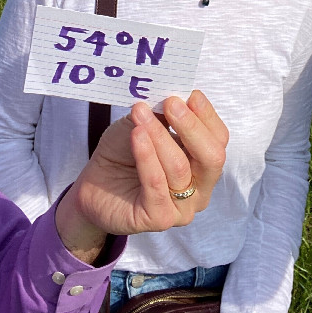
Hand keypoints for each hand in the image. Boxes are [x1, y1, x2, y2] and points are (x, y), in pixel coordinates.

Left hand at [54, 90, 227, 261]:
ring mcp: (182, 208)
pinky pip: (157, 185)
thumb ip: (162, 114)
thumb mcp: (145, 125)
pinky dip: (147, 156)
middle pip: (212, 157)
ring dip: (160, 136)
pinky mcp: (160, 219)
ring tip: (140, 113)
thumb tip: (175, 93)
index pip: (219, 139)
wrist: (93, 186)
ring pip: (180, 167)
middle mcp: (200, 189)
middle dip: (192, 126)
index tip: (191, 94)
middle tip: (171, 103)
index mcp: (203, 164)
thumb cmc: (124, 153)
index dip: (207, 116)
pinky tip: (136, 136)